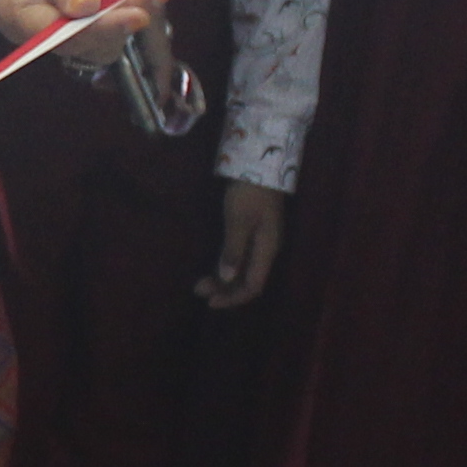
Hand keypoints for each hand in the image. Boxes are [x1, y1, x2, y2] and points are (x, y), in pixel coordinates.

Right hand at [0, 0, 154, 66]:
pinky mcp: (61, 8)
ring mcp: (45, 18)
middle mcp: (28, 25)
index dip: (103, 28)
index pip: (62, 35)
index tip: (140, 14)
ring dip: (122, 5)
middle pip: (83, 39)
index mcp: (13, 12)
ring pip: (94, 29)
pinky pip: (93, 14)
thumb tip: (87, 10)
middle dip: (122, 15)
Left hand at [197, 182, 288, 308]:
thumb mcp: (238, 220)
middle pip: (249, 281)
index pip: (253, 286)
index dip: (233, 298)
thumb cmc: (249, 192)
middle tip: (198, 289)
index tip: (210, 302)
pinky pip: (243, 259)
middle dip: (225, 290)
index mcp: (267, 250)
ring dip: (224, 279)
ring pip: (244, 271)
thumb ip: (233, 250)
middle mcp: (267, 250)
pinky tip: (214, 269)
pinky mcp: (255, 233)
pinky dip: (227, 266)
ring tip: (201, 283)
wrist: (261, 165)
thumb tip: (227, 278)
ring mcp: (262, 242)